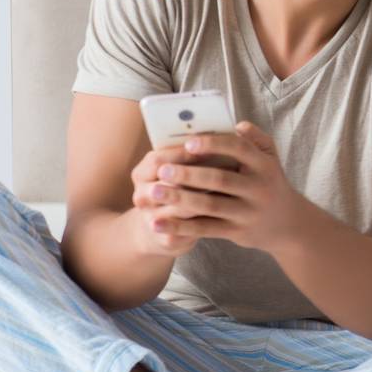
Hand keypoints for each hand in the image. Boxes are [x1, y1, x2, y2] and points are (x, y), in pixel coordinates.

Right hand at [128, 143, 230, 258]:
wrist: (167, 228)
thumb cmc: (180, 187)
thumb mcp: (181, 167)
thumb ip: (196, 151)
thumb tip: (227, 132)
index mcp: (143, 172)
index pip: (158, 160)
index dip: (184, 154)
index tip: (210, 148)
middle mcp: (142, 195)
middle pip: (167, 184)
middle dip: (197, 176)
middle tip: (226, 168)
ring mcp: (151, 218)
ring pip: (179, 208)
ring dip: (204, 198)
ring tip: (229, 190)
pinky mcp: (167, 238)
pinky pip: (187, 230)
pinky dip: (206, 221)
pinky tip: (223, 214)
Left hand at [140, 121, 311, 254]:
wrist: (289, 225)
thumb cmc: (270, 183)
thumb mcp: (271, 159)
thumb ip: (256, 139)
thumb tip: (238, 124)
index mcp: (264, 165)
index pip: (239, 149)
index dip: (214, 145)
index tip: (188, 143)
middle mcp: (259, 189)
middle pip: (220, 179)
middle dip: (189, 174)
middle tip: (162, 169)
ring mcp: (248, 212)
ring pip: (210, 205)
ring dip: (180, 198)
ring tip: (154, 192)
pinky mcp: (237, 232)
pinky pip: (205, 229)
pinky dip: (180, 226)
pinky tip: (157, 222)